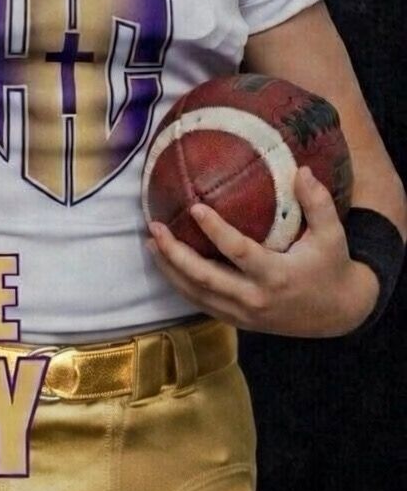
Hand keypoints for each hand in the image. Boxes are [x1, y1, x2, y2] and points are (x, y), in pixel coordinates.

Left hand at [147, 166, 379, 337]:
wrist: (338, 314)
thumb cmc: (331, 267)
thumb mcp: (332, 234)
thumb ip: (318, 202)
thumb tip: (301, 168)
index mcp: (276, 276)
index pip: (239, 252)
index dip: (215, 231)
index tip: (194, 207)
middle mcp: (255, 299)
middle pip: (206, 278)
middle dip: (176, 255)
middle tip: (155, 228)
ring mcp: (244, 315)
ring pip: (197, 295)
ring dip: (170, 270)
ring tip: (151, 242)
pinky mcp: (239, 322)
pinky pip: (203, 304)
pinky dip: (181, 286)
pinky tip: (166, 265)